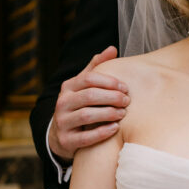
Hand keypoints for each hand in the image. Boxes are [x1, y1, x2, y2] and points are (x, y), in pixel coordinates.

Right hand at [49, 47, 128, 161]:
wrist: (61, 134)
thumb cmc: (80, 105)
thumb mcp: (84, 86)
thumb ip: (96, 67)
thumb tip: (112, 48)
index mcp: (68, 87)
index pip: (89, 78)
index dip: (109, 82)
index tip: (125, 87)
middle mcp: (62, 103)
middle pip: (89, 96)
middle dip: (112, 97)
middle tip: (127, 101)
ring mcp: (62, 122)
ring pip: (87, 115)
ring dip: (108, 113)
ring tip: (123, 113)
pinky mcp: (66, 140)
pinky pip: (85, 137)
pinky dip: (102, 132)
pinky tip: (115, 128)